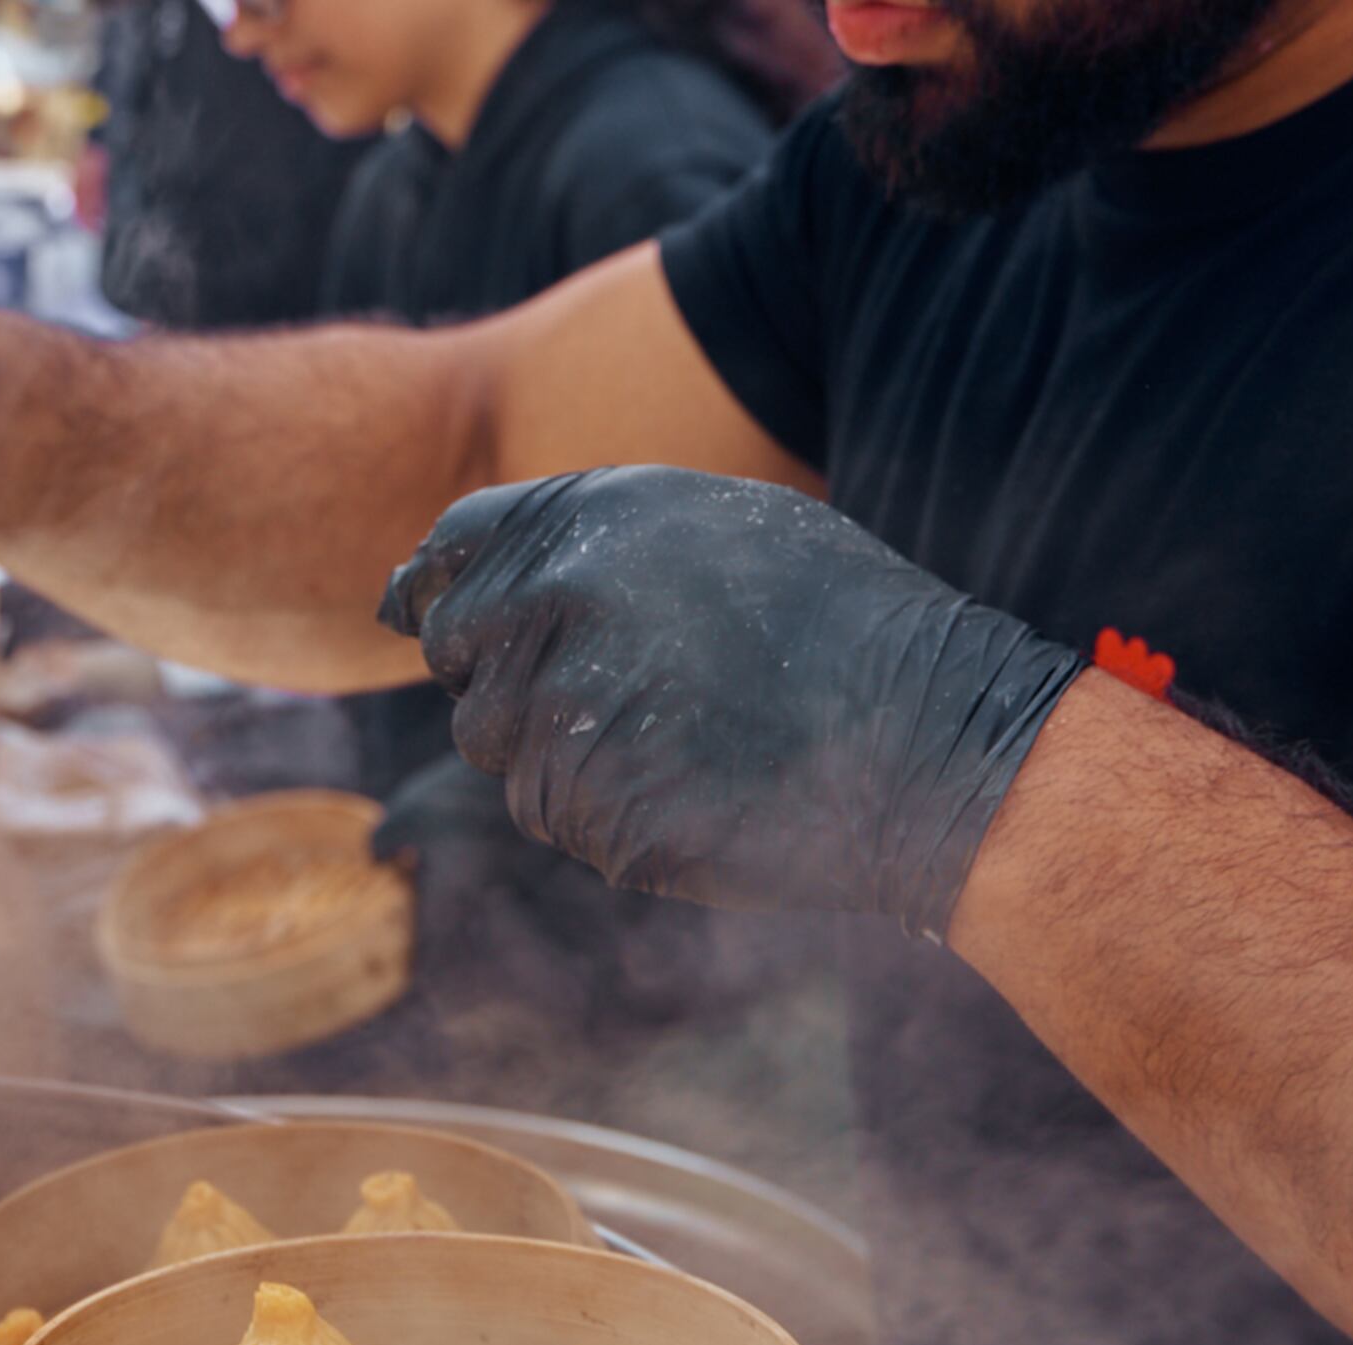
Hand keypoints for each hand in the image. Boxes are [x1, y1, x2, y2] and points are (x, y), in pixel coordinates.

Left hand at [380, 466, 1084, 937]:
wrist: (931, 737)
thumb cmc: (834, 630)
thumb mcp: (713, 536)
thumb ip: (580, 548)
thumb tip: (421, 585)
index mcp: (589, 518)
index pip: (450, 555)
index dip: (445, 595)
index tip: (451, 623)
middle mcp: (558, 600)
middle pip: (462, 664)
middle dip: (518, 686)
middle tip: (631, 697)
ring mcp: (566, 706)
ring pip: (503, 751)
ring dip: (568, 756)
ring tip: (688, 738)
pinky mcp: (587, 802)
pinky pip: (557, 817)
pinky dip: (609, 814)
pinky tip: (700, 790)